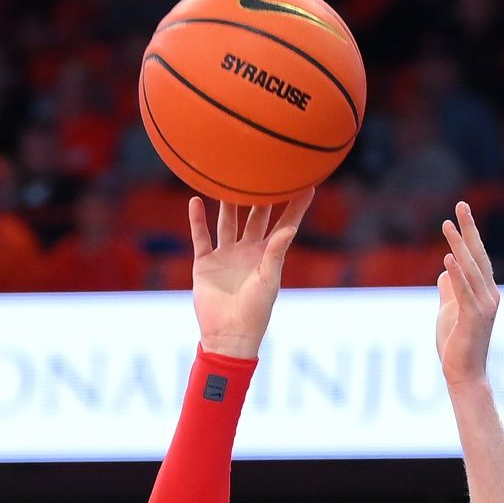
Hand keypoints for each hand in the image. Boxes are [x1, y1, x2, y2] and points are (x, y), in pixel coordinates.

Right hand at [189, 189, 313, 359]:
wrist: (228, 335)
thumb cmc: (255, 313)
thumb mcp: (269, 281)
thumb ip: (276, 253)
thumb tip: (290, 228)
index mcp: (268, 255)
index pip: (285, 224)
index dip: (296, 206)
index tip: (307, 183)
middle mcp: (248, 251)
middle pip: (255, 215)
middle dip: (260, 194)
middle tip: (262, 166)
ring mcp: (226, 255)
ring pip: (227, 221)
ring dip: (227, 201)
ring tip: (227, 175)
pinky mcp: (206, 263)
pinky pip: (201, 236)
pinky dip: (197, 219)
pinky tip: (196, 200)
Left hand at [435, 201, 499, 389]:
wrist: (464, 374)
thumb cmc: (457, 346)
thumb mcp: (448, 312)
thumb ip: (449, 291)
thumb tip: (442, 272)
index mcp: (485, 292)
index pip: (477, 257)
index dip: (469, 234)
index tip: (461, 212)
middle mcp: (490, 295)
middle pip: (478, 255)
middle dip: (469, 229)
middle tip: (461, 204)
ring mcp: (484, 306)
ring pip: (471, 269)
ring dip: (458, 245)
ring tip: (447, 225)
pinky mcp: (474, 318)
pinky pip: (464, 292)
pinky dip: (457, 274)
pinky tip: (448, 258)